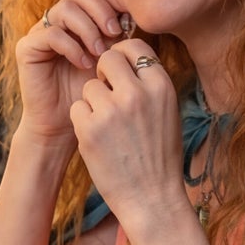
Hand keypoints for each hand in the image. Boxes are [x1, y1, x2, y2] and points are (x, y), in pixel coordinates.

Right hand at [14, 0, 128, 146]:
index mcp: (78, 18)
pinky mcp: (27, 48)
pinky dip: (72, 46)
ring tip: (100, 52)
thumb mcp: (112, 59)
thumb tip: (133, 13)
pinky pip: (51, 34)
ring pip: (64, 9)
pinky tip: (84, 64)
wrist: (65, 124)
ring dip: (87, 28)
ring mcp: (40, 32)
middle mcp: (56, 21)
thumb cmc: (92, 94)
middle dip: (101, 9)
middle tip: (115, 32)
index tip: (129, 20)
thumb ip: (119, 35)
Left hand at [68, 40, 187, 237]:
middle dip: (102, 72)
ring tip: (107, 126)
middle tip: (107, 94)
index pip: (134, 46)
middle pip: (107, 58)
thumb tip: (128, 57)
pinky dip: (82, 121)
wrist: (151, 197)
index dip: (122, 55)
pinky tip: (97, 139)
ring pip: (88, 86)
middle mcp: (137, 93)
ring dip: (92, 102)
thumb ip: (148, 84)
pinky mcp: (89, 129)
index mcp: (161, 86)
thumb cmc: (159, 155)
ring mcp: (111, 110)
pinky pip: (76, 108)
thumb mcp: (167, 112)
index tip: (119, 71)